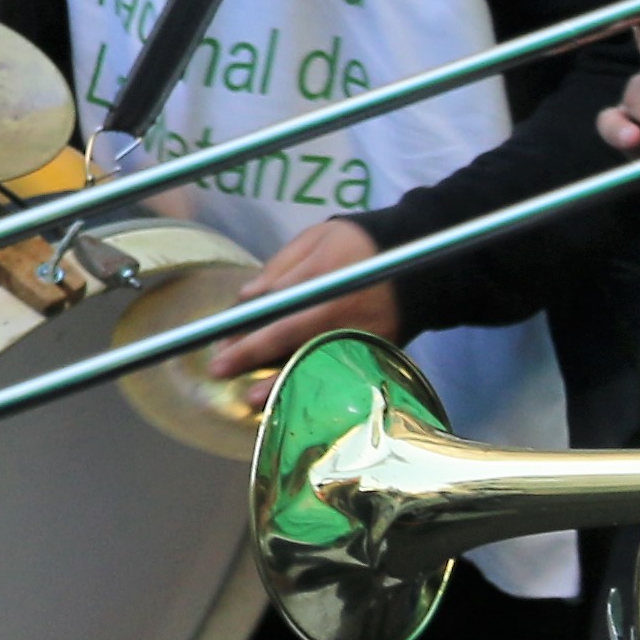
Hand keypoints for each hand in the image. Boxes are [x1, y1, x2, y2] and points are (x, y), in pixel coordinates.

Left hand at [206, 216, 400, 377]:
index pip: (277, 312)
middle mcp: (342, 311)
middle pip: (293, 342)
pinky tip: (293, 395)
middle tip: (222, 374)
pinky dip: (315, 384)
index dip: (248, 337)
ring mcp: (361, 335)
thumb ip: (278, 268)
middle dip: (255, 361)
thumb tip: (247, 297)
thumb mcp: (315, 240)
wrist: (419, 264)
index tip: (220, 352)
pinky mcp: (377, 351)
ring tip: (252, 400)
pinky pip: (340, 373)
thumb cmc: (357, 245)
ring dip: (282, 382)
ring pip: (315, 364)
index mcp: (324, 277)